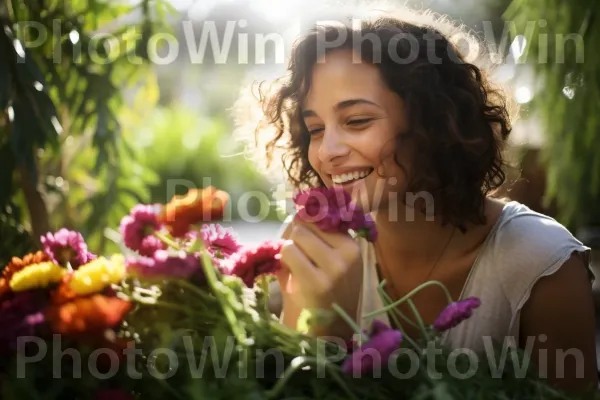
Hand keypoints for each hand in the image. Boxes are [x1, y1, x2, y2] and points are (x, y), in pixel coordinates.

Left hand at [277, 217, 362, 338]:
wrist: (323, 333)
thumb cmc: (320, 292)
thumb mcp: (325, 260)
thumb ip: (313, 234)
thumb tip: (298, 209)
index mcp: (353, 244)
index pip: (321, 215)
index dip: (303, 226)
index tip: (301, 242)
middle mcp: (349, 252)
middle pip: (306, 223)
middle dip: (293, 236)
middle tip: (295, 258)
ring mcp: (336, 268)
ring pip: (296, 234)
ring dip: (287, 249)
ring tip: (295, 269)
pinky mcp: (318, 282)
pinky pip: (288, 251)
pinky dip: (282, 261)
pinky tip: (290, 277)